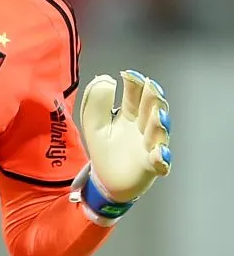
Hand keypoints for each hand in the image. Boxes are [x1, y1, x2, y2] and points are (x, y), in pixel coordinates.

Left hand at [78, 70, 170, 209]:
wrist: (105, 182)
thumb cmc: (104, 150)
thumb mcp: (93, 123)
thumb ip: (96, 102)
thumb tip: (105, 78)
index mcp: (129, 116)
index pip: (134, 96)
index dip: (134, 85)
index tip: (129, 74)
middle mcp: (142, 129)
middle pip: (151, 110)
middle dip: (152, 99)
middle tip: (152, 87)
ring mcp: (149, 147)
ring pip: (158, 133)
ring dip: (159, 123)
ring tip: (158, 115)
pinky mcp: (150, 166)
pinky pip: (159, 162)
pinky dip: (161, 157)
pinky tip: (159, 152)